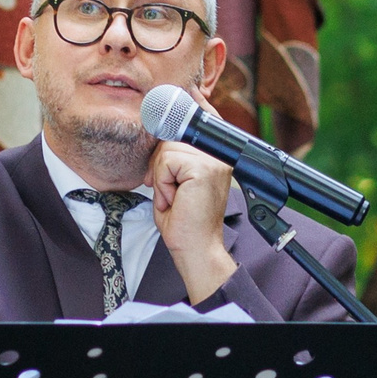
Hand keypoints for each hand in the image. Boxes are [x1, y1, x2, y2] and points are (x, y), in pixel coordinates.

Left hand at [148, 139, 237, 304]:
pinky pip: (167, 162)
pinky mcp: (204, 169)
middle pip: (172, 138)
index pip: (187, 128)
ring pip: (167, 149)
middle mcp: (219, 156)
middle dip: (160, 166)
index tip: (164, 166)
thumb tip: (156, 134)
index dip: (169, 141)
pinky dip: (163, 183)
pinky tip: (175, 199)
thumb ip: (172, 157)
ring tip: (174, 198)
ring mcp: (214, 161)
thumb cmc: (185, 222)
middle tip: (169, 193)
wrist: (196, 249)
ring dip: (161, 178)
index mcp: (215, 157)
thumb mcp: (176, 181)